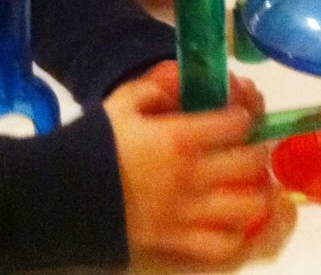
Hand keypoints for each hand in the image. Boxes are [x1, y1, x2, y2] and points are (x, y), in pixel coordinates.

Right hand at [107, 62, 274, 266]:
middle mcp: (191, 176)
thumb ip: (157, 86)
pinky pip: (223, 244)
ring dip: (259, 191)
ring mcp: (187, 213)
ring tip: (252, 182)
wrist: (61, 194)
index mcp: (179, 138)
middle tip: (249, 146)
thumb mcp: (122, 104)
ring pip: (249, 206)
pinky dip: (238, 233)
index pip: (236, 123)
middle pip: (251, 162)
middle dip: (257, 149)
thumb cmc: (93, 145)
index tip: (238, 114)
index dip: (245, 114)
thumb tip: (185, 76)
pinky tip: (236, 219)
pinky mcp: (177, 242)